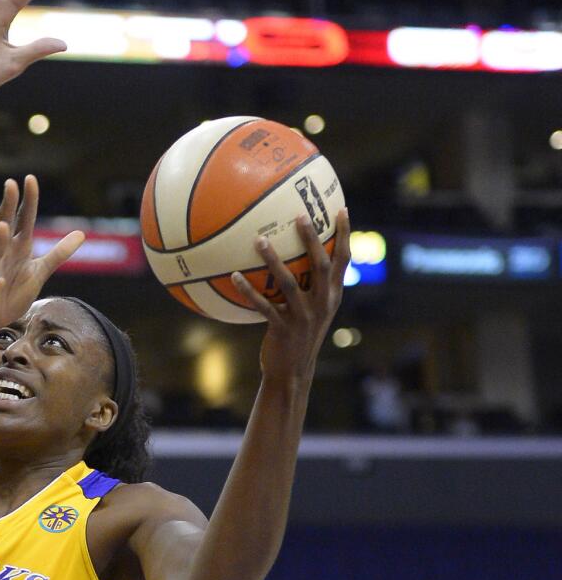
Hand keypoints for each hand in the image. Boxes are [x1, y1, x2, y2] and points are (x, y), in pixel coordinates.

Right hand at [0, 175, 83, 341]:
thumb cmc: (11, 292)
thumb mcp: (39, 271)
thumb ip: (58, 253)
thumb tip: (82, 233)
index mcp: (17, 247)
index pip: (24, 219)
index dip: (28, 200)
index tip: (30, 178)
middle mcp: (1, 254)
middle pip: (5, 225)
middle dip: (8, 206)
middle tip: (10, 184)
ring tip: (3, 227)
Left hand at [231, 209, 350, 380]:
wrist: (293, 370)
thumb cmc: (299, 334)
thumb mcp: (312, 309)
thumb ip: (311, 285)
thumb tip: (293, 253)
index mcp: (332, 295)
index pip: (344, 260)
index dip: (345, 235)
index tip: (341, 209)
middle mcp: (323, 303)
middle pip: (321, 265)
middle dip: (312, 240)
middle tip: (300, 216)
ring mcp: (304, 316)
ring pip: (289, 282)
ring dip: (273, 260)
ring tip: (259, 240)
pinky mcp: (284, 328)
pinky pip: (264, 305)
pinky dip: (248, 291)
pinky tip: (234, 277)